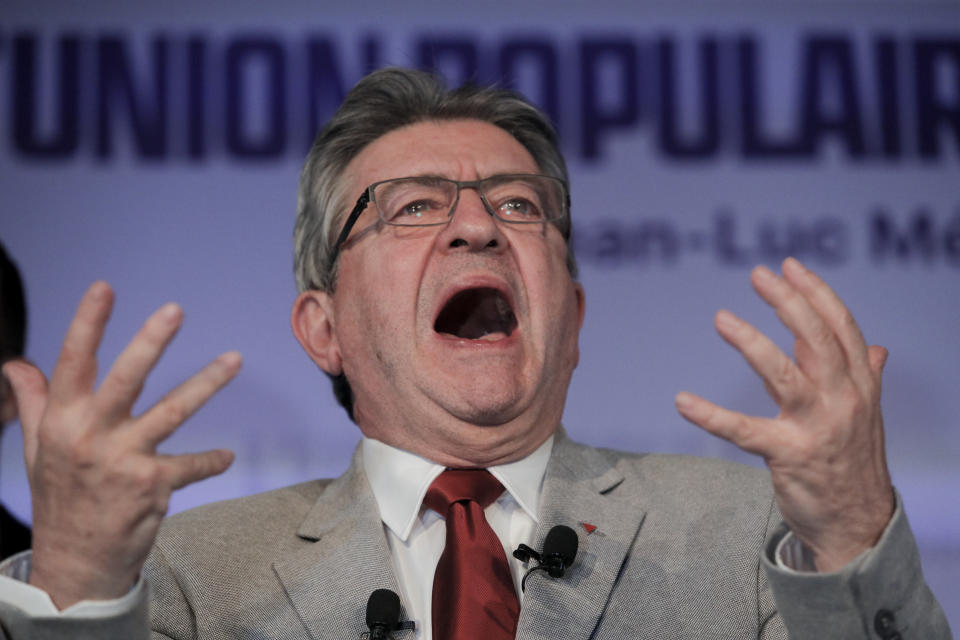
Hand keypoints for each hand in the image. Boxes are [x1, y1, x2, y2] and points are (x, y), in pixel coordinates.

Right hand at [2, 282, 240, 608]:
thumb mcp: (39, 448)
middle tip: (175, 310)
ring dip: (205, 383)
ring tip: (234, 358)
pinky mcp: (152, 485)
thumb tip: (17, 363)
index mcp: (63, 421)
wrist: (76, 561)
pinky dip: (211, 460)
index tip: (104, 288)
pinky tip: (227, 457)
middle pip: (125, 380)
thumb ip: (36, 402)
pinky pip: (191, 465)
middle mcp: (92, 436)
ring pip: (172, 412)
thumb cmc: (61, 497)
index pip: (72, 363)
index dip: (87, 324)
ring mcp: (124, 460)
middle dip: (150, 343)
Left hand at [675, 257, 893, 571]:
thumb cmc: (854, 462)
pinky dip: (711, 416)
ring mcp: (817, 428)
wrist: (857, 525)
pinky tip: (682, 401)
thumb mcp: (867, 414)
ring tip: (722, 318)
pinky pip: (744, 430)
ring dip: (752, 344)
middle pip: (817, 340)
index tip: (789, 266)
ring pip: (784, 375)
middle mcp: (844, 400)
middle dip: (787, 302)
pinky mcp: (788, 456)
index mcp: (861, 385)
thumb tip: (875, 346)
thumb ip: (866, 376)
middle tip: (758, 275)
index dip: (816, 293)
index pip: (841, 327)